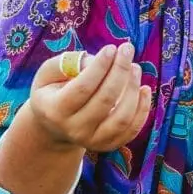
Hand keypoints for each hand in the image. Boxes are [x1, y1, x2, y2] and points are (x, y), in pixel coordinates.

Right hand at [21, 43, 152, 153]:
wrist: (54, 127)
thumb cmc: (53, 91)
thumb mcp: (48, 74)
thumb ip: (67, 63)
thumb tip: (96, 60)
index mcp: (55, 110)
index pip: (83, 88)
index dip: (100, 66)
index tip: (111, 48)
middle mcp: (73, 129)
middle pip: (105, 100)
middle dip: (120, 71)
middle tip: (127, 49)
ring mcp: (92, 141)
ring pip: (121, 117)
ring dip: (133, 89)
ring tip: (135, 67)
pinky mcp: (108, 145)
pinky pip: (131, 129)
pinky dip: (142, 109)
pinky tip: (144, 89)